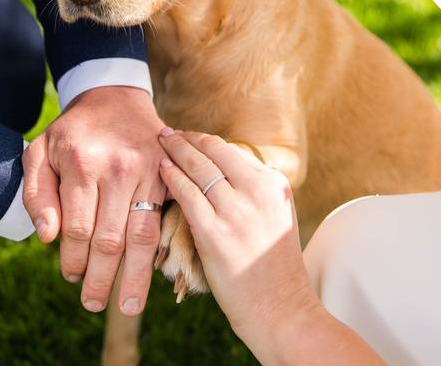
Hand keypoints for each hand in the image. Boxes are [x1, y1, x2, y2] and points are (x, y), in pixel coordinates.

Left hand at [22, 86, 164, 315]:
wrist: (115, 96)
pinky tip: (151, 275)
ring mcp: (149, 170)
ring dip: (134, 277)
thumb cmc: (73, 131)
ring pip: (142, 236)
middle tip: (91, 304)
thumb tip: (47, 237)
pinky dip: (157, 252)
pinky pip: (163, 221)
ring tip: (127, 307)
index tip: (69, 276)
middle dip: (101, 279)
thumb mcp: (40, 152)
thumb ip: (37, 194)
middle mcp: (118, 168)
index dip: (72, 260)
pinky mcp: (168, 174)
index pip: (78, 228)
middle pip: (110, 239)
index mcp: (82, 163)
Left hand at [158, 129, 383, 364]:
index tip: (188, 137)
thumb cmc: (273, 268)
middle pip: (214, 151)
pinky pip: (186, 194)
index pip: (231, 152)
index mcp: (274, 185)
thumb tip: (223, 173)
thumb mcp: (275, 218)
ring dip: (174, 151)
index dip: (204, 141)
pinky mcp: (215, 231)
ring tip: (159, 142)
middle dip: (186, 138)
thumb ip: (254, 193)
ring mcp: (237, 211)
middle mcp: (258, 191)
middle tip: (166, 131)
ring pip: (198, 167)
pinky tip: (160, 169)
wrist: (281, 309)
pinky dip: (171, 177)